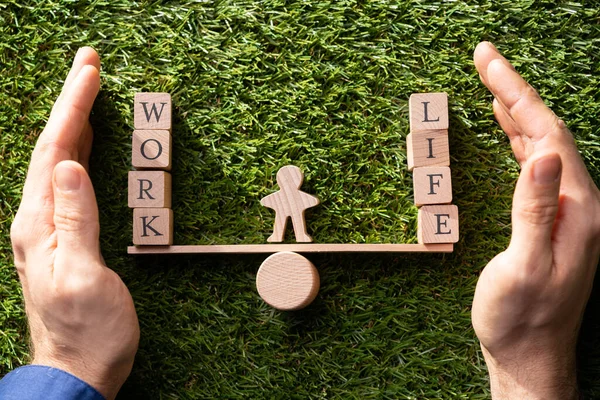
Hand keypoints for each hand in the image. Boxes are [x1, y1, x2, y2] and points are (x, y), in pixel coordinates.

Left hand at [10, 47, 139, 399]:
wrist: (79, 368)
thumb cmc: (89, 330)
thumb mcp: (83, 274)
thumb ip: (76, 220)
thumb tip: (70, 168)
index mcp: (40, 225)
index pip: (56, 151)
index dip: (73, 107)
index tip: (89, 72)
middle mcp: (38, 221)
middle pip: (53, 147)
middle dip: (70, 103)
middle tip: (88, 66)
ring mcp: (48, 229)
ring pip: (58, 161)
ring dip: (72, 123)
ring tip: (85, 93)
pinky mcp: (63, 238)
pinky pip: (67, 182)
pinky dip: (77, 152)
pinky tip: (83, 146)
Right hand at [471, 42, 599, 398]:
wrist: (530, 354)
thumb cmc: (520, 317)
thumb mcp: (523, 266)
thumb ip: (536, 209)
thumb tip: (542, 154)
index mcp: (577, 208)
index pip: (548, 133)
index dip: (516, 92)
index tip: (487, 61)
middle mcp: (580, 202)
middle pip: (548, 130)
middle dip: (514, 89)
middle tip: (484, 56)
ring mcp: (568, 210)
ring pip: (544, 144)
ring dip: (517, 110)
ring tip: (492, 81)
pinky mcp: (553, 219)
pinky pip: (539, 166)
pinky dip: (521, 139)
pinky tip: (510, 129)